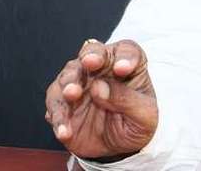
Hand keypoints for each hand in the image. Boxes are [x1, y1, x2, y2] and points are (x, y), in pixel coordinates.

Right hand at [45, 38, 157, 159]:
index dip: (125, 56)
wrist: (118, 148)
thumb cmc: (136, 125)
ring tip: (71, 95)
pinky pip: (55, 103)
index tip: (123, 69)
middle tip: (89, 63)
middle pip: (92, 52)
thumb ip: (127, 100)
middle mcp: (99, 68)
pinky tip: (65, 130)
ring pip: (68, 75)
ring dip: (69, 83)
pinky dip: (59, 115)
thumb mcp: (144, 117)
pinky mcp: (61, 100)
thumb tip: (100, 87)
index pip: (127, 51)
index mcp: (126, 66)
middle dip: (90, 56)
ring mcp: (77, 82)